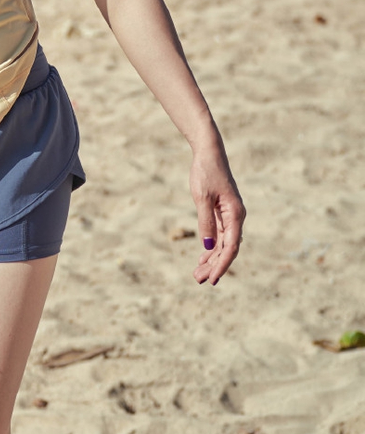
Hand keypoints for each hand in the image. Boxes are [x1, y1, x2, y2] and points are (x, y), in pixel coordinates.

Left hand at [189, 144, 245, 285]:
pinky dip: (211, 247)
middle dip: (214, 266)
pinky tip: (203, 257)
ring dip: (211, 259)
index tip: (212, 279)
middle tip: (198, 279)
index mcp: (235, 215)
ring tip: (197, 274)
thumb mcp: (202, 198)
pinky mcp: (222, 212)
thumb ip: (206, 222)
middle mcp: (236, 217)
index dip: (222, 265)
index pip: (231, 247)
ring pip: (223, 244)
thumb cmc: (206, 172)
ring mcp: (230, 216)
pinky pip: (219, 235)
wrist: (208, 153)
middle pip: (227, 248)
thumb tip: (209, 247)